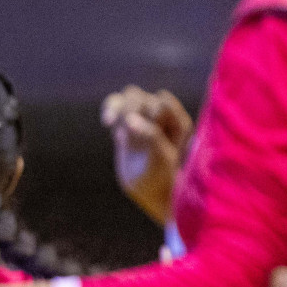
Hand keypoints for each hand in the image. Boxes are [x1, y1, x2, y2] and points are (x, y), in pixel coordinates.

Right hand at [101, 86, 191, 225]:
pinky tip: (107, 124)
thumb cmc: (162, 176)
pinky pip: (116, 103)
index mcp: (179, 121)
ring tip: (113, 125)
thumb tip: (129, 119)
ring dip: (121, 109)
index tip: (146, 134)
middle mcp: (163, 115)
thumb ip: (150, 135)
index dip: (152, 116)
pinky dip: (110, 109)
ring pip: (130, 96)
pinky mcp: (126, 121)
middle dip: (134, 114)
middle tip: (127, 134)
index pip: (163, 103)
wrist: (148, 190)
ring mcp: (144, 117)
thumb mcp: (161, 158)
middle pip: (145, 98)